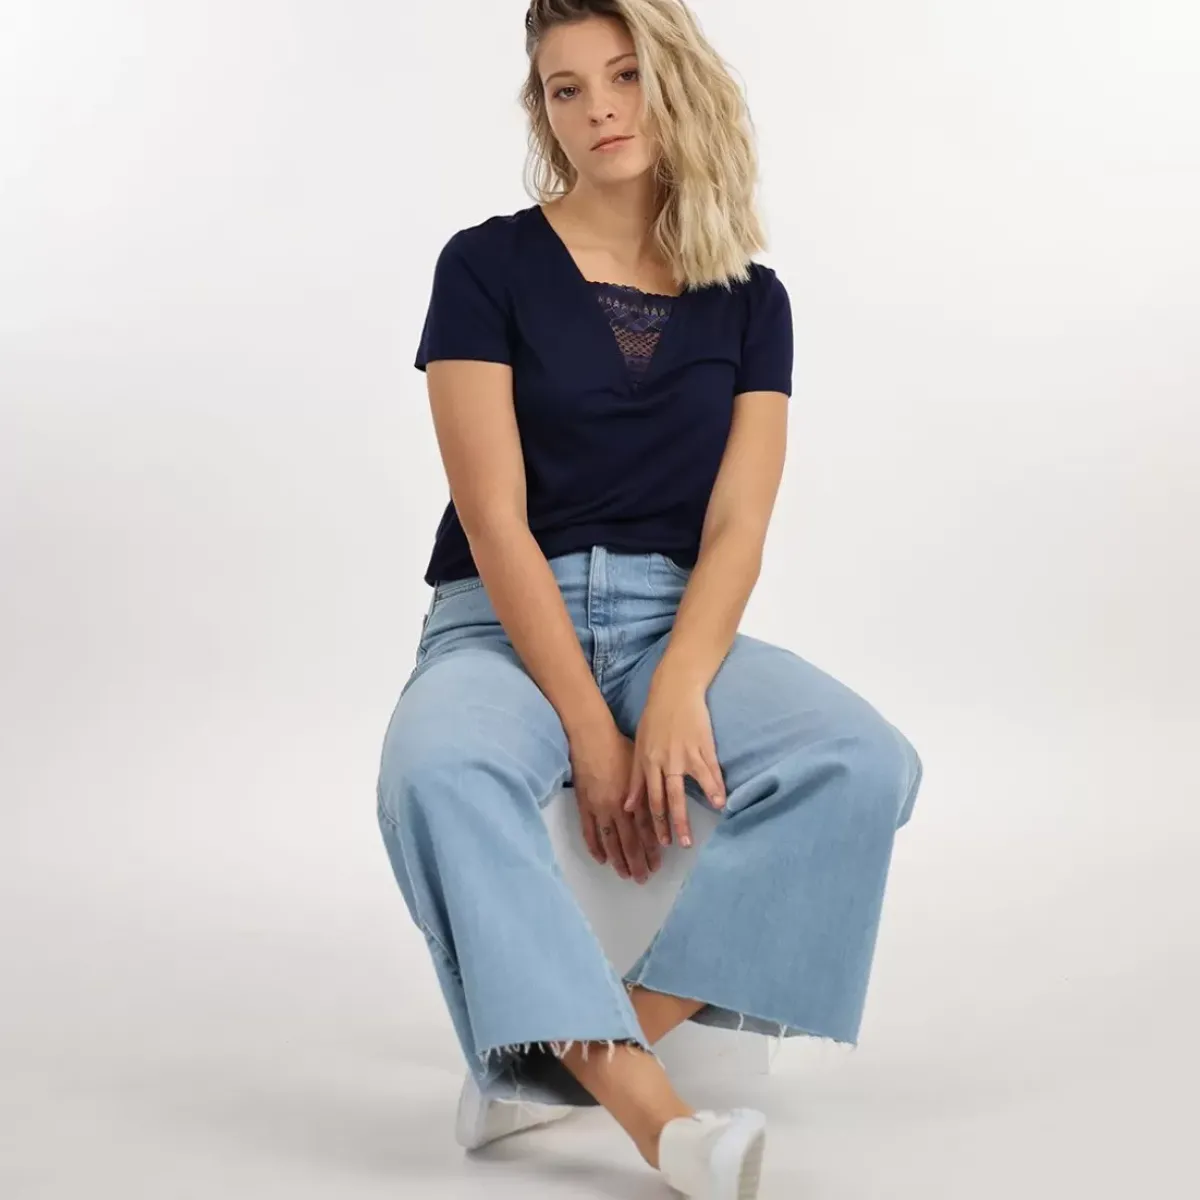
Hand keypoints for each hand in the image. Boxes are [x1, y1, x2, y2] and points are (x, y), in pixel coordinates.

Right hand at [569, 721, 661, 883]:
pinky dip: (595, 848)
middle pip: (629, 841)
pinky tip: (602, 860)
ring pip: (610, 842)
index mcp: (635, 797)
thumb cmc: (620, 747)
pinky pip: (590, 832)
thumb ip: (650, 789)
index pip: (646, 830)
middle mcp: (619, 807)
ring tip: (625, 875)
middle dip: (637, 862)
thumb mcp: (642, 767)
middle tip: (643, 878)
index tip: (658, 863)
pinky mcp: (584, 805)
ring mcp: (599, 808)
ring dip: (618, 861)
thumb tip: (664, 803)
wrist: (592, 737)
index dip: (652, 849)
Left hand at [623, 672, 725, 847]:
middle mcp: (664, 760)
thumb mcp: (639, 745)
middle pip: (667, 798)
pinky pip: (709, 771)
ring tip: (696, 833)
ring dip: (691, 812)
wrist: (675, 689)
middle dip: (672, 824)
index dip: (654, 821)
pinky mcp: (702, 745)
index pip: (650, 797)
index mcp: (647, 761)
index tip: (659, 841)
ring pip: (687, 788)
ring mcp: (684, 753)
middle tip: (679, 845)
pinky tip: (720, 802)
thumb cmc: (655, 717)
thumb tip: (628, 804)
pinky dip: (715, 788)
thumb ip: (636, 776)